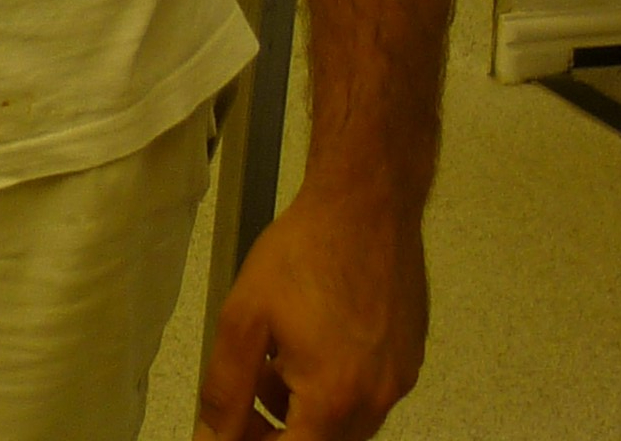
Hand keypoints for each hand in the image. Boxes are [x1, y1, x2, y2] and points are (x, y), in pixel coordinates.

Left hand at [197, 182, 429, 440]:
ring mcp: (398, 382)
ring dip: (305, 411)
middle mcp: (376, 401)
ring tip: (272, 362)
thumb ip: (226, 390)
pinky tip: (309, 343)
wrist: (366, 203)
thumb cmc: (303, 252)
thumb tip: (210, 438)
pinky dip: (334, 387)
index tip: (236, 428)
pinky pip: (367, 395)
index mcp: (334, 399)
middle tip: (244, 402)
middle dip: (278, 431)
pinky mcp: (409, 360)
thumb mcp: (244, 317)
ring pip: (345, 423)